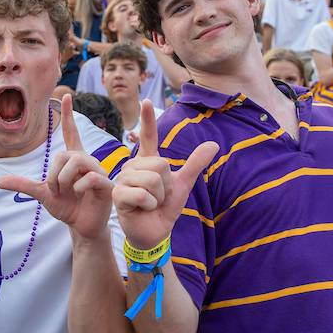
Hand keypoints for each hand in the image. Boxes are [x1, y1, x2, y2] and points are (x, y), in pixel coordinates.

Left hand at [0, 95, 113, 240]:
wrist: (81, 226)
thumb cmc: (66, 207)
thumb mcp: (42, 194)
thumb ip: (23, 185)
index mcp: (73, 159)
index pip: (72, 132)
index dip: (68, 115)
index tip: (66, 96)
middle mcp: (87, 161)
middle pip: (64, 154)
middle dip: (53, 174)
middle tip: (56, 189)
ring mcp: (99, 171)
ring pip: (77, 161)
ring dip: (64, 179)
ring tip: (67, 192)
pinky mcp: (106, 184)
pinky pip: (89, 178)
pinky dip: (78, 189)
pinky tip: (81, 196)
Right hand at [112, 100, 218, 249]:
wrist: (155, 232)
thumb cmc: (165, 207)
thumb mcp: (183, 184)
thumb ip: (195, 164)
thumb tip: (214, 144)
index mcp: (147, 161)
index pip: (148, 137)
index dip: (148, 120)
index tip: (147, 101)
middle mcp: (132, 166)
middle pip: (160, 164)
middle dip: (166, 185)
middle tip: (158, 197)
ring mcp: (123, 179)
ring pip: (151, 179)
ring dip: (158, 197)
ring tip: (150, 203)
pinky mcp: (118, 195)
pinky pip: (142, 194)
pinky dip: (149, 205)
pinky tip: (143, 209)